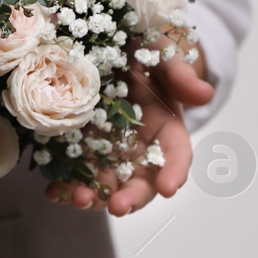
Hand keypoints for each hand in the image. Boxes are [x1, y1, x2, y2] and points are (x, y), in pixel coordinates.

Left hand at [48, 44, 213, 216]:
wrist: (111, 51)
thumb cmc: (143, 53)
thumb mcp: (160, 56)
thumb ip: (179, 74)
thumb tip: (205, 94)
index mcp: (167, 128)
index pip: (177, 155)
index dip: (175, 172)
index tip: (170, 188)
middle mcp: (140, 148)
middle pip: (141, 181)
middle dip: (131, 197)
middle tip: (118, 207)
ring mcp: (109, 152)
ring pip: (106, 184)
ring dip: (94, 197)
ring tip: (78, 199)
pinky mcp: (80, 150)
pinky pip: (74, 174)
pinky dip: (64, 187)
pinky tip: (52, 194)